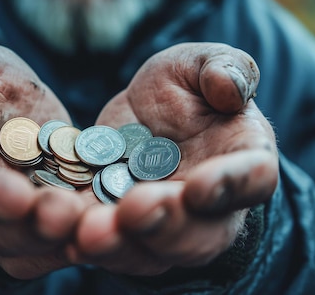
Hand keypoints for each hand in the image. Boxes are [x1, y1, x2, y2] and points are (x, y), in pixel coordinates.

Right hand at [0, 39, 86, 278]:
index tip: (14, 194)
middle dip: (30, 227)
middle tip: (66, 214)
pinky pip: (57, 248)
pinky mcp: (37, 232)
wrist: (14, 113)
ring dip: (61, 243)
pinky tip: (116, 227)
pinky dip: (86, 243)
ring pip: (26, 250)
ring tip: (98, 227)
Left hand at [69, 43, 277, 274]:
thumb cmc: (186, 89)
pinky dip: (86, 244)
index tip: (199, 186)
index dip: (230, 186)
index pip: (252, 179)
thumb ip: (224, 68)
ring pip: (151, 251)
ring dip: (121, 246)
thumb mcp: (200, 64)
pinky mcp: (122, 228)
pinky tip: (62, 234)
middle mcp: (210, 207)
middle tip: (134, 211)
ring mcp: (166, 225)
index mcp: (243, 159)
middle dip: (166, 225)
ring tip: (90, 233)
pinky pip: (109, 245)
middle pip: (200, 234)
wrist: (146, 116)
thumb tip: (230, 89)